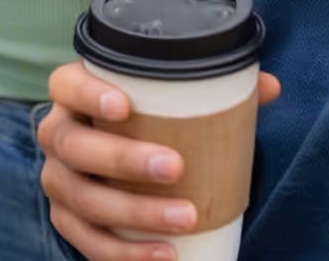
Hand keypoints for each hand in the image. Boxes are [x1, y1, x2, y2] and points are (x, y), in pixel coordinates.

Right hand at [37, 61, 282, 260]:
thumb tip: (271, 87)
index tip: (124, 107)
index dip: (87, 94)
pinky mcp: (66, 219)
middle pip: (73, 145)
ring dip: (133, 212)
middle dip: (121, 159)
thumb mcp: (171, 102)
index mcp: (73, 95)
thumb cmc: (146, 122)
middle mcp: (57, 135)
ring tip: (185, 217)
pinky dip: (124, 252)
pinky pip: (86, 241)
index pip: (65, 85)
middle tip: (175, 167)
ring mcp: (58, 180)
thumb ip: (216, 91)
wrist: (117, 159)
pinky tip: (164, 254)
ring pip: (81, 197)